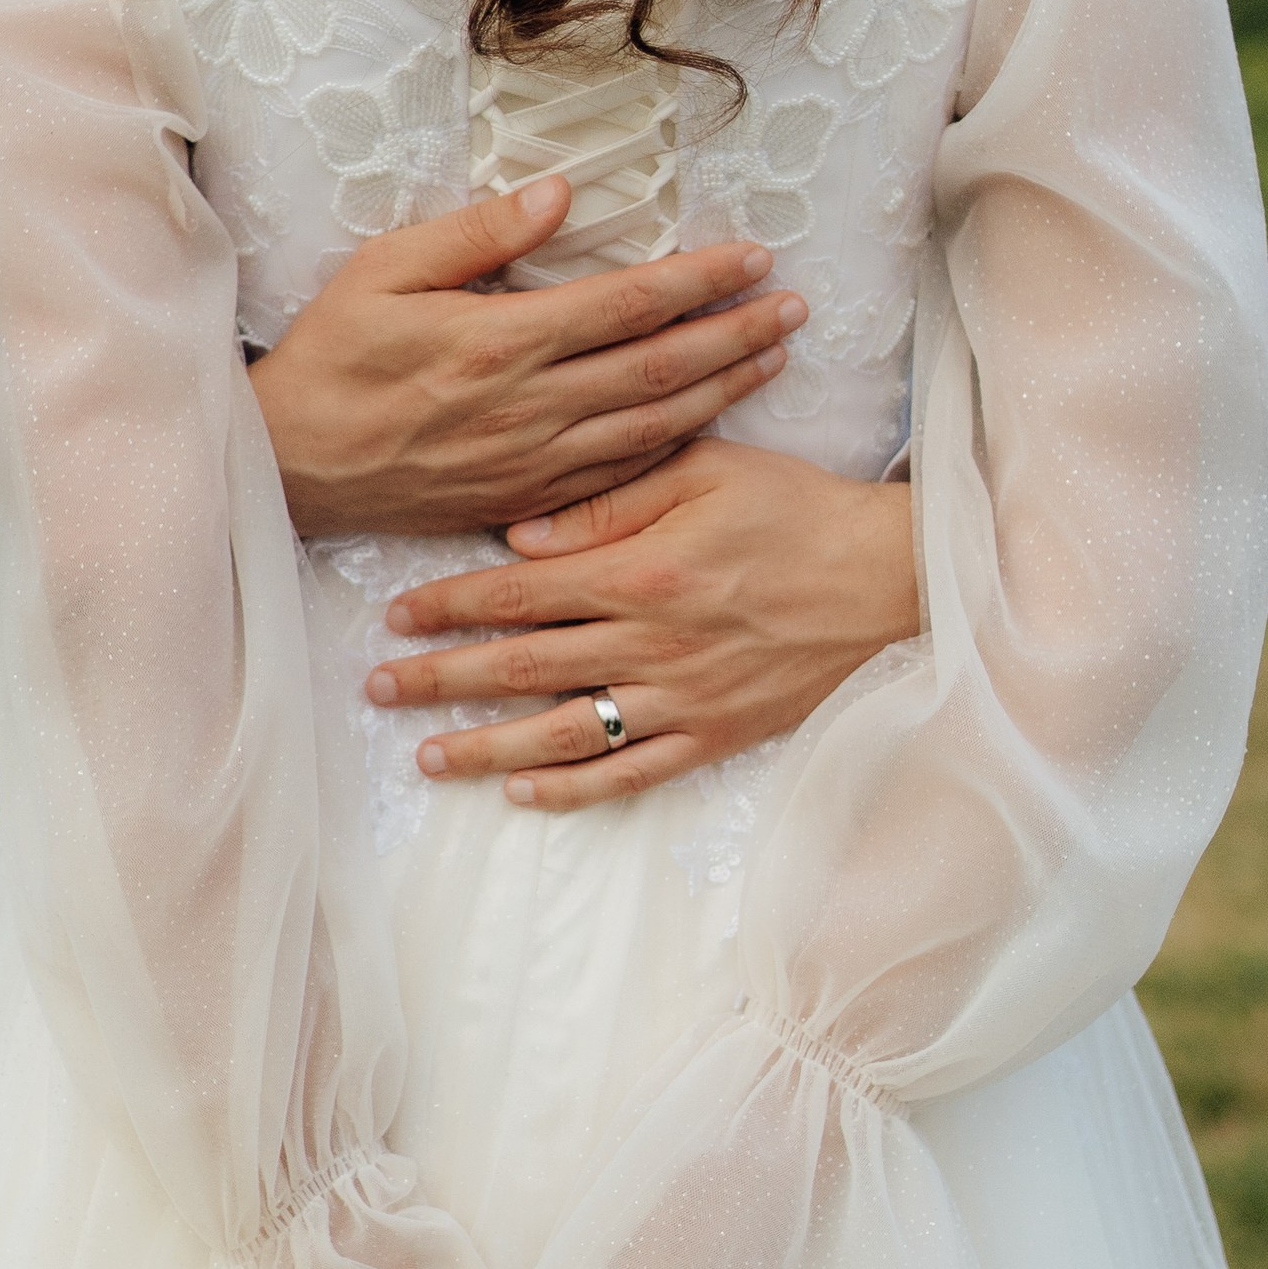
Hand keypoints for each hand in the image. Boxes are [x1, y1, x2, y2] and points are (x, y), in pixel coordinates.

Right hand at [245, 178, 806, 540]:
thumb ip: (475, 233)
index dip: (699, 279)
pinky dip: (678, 445)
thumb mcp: (382, 272)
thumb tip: (559, 194)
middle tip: (794, 305)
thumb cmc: (332, 358)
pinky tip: (712, 421)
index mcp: (500, 341)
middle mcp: (531, 406)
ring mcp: (535, 462)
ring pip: (656, 425)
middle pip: (662, 366)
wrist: (291, 468)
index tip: (752, 256)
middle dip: (738, 333)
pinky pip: (623, 475)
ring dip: (726, 390)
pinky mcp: (528, 499)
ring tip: (776, 357)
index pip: (627, 304)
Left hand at [364, 436, 920, 806]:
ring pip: (564, 733)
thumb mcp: (705, 471)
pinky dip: (575, 790)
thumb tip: (521, 533)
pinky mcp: (715, 734)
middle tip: (377, 689)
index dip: (448, 605)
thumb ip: (609, 501)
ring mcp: (681, 698)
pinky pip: (632, 774)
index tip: (396, 614)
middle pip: (520, 668)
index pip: (517, 594)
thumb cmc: (797, 509)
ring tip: (429, 756)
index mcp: (639, 572)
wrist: (889, 579)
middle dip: (440, 679)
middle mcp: (650, 644)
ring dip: (487, 748)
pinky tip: (525, 797)